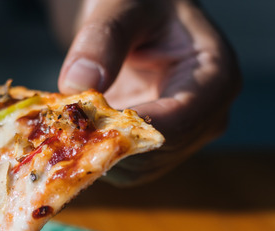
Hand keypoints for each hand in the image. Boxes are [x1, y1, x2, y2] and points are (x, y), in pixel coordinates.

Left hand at [56, 0, 240, 184]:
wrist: (139, 20)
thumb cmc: (140, 4)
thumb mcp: (122, 6)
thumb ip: (103, 38)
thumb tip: (78, 83)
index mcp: (216, 79)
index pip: (178, 124)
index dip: (129, 133)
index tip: (83, 124)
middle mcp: (208, 118)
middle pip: (155, 154)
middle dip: (105, 145)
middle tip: (58, 126)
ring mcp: (184, 140)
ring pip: (137, 171)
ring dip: (95, 155)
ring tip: (61, 127)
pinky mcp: (156, 151)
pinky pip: (124, 168)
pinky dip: (92, 156)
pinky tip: (69, 134)